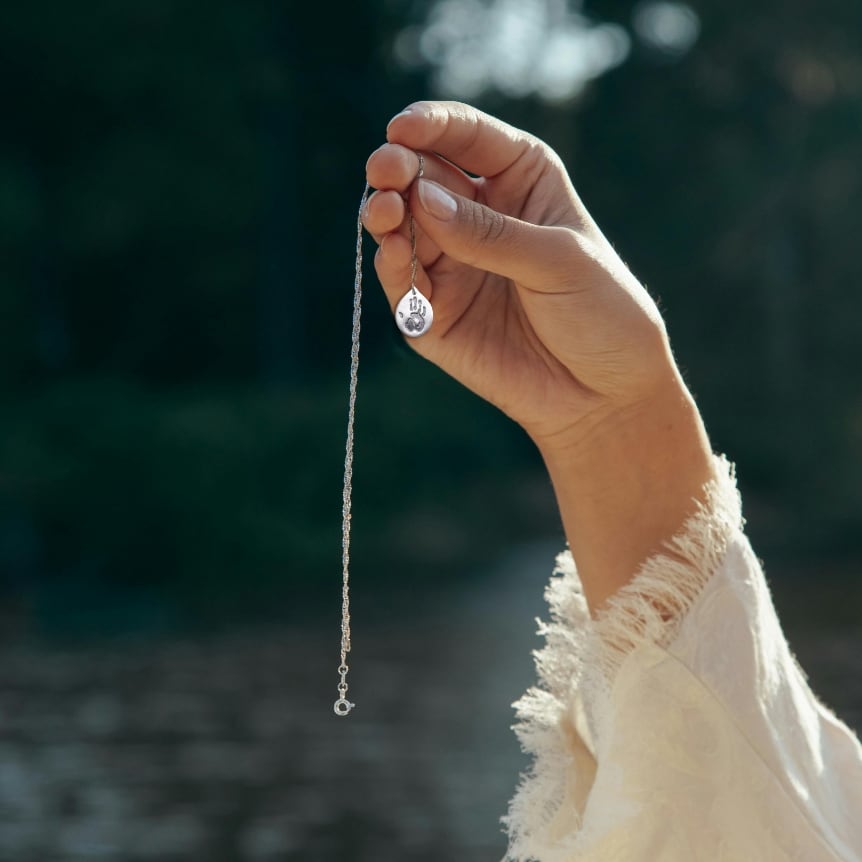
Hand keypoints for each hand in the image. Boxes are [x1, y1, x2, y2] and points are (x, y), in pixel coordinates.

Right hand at [364, 101, 671, 447]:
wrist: (605, 393)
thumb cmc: (600, 313)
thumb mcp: (557, 262)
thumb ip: (490, 234)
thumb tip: (422, 199)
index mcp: (518, 181)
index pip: (466, 137)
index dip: (430, 125)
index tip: (401, 128)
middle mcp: (478, 216)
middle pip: (422, 177)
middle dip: (398, 169)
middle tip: (386, 173)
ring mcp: (453, 265)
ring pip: (402, 228)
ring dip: (387, 216)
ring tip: (386, 212)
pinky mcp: (434, 315)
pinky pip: (402, 284)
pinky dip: (393, 268)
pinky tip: (396, 255)